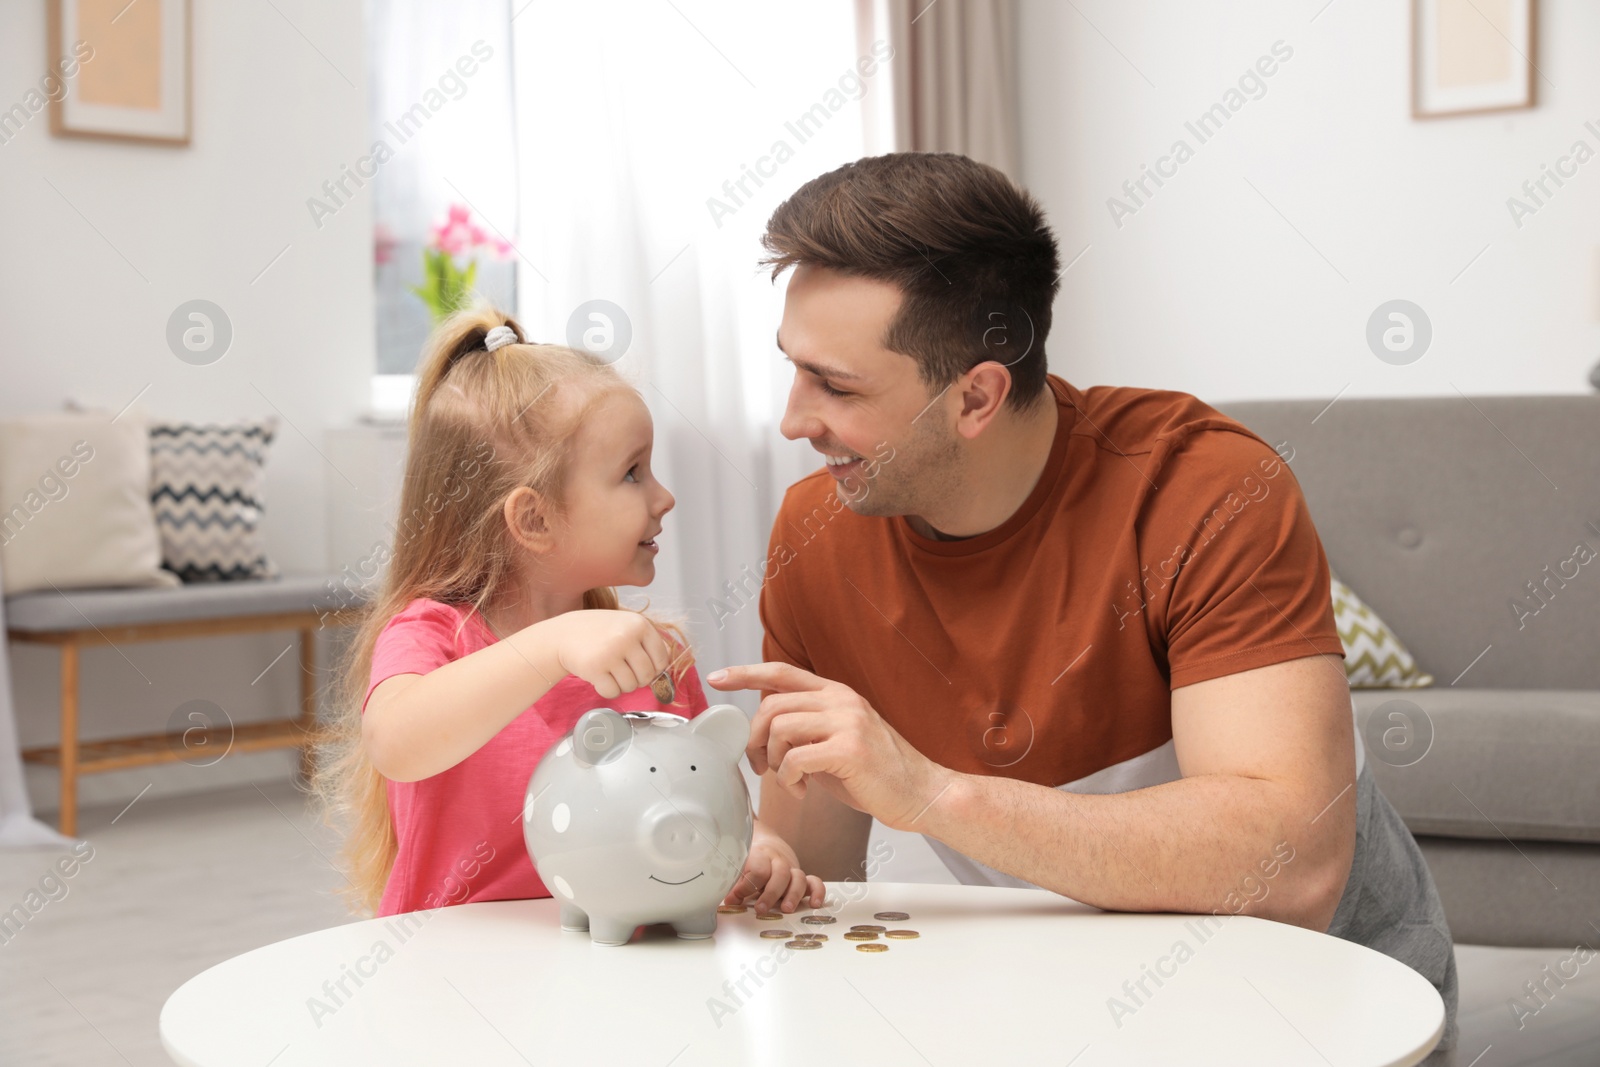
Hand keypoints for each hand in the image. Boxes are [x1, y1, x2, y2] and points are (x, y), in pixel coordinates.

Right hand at [544, 610, 672, 698]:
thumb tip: (666, 666)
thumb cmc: (599, 633)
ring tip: (610, 671)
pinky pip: (613, 692)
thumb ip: (647, 642)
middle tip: (622, 670)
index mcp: (639, 624)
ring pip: (631, 686)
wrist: (564, 634)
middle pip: (647, 676)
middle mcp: (626, 637)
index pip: (661, 659)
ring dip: (621, 685)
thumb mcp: (626, 626)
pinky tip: (600, 677)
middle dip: (637, 679)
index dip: (654, 668)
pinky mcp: (595, 668)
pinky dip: (607, 690)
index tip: (642, 667)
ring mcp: (610, 653)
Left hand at [706, 662, 958, 832]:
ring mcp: (847, 721)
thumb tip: (765, 730)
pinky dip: (788, 780)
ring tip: (789, 780)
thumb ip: (805, 728)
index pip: (781, 673)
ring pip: (779, 728)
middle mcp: (841, 700)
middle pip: (772, 705)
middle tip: (760, 766)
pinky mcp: (850, 749)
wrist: (922, 793)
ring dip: (773, 761)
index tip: (717, 677)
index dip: (745, 673)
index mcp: (836, 694)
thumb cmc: (876, 773)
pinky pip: (795, 758)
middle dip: (754, 739)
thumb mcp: (837, 739)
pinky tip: (802, 791)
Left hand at [723, 822, 824, 912]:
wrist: (767, 845)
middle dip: (771, 893)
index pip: (758, 869)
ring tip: (786, 910)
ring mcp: (792, 869)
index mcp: (760, 856)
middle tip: (761, 909)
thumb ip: (735, 886)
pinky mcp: (803, 879)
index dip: (747, 886)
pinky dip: (818, 892)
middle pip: (780, 873)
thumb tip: (730, 902)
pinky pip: (815, 882)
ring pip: (799, 878)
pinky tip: (815, 904)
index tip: (736, 898)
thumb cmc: (751, 862)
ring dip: (793, 895)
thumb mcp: (740, 870)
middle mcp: (778, 861)